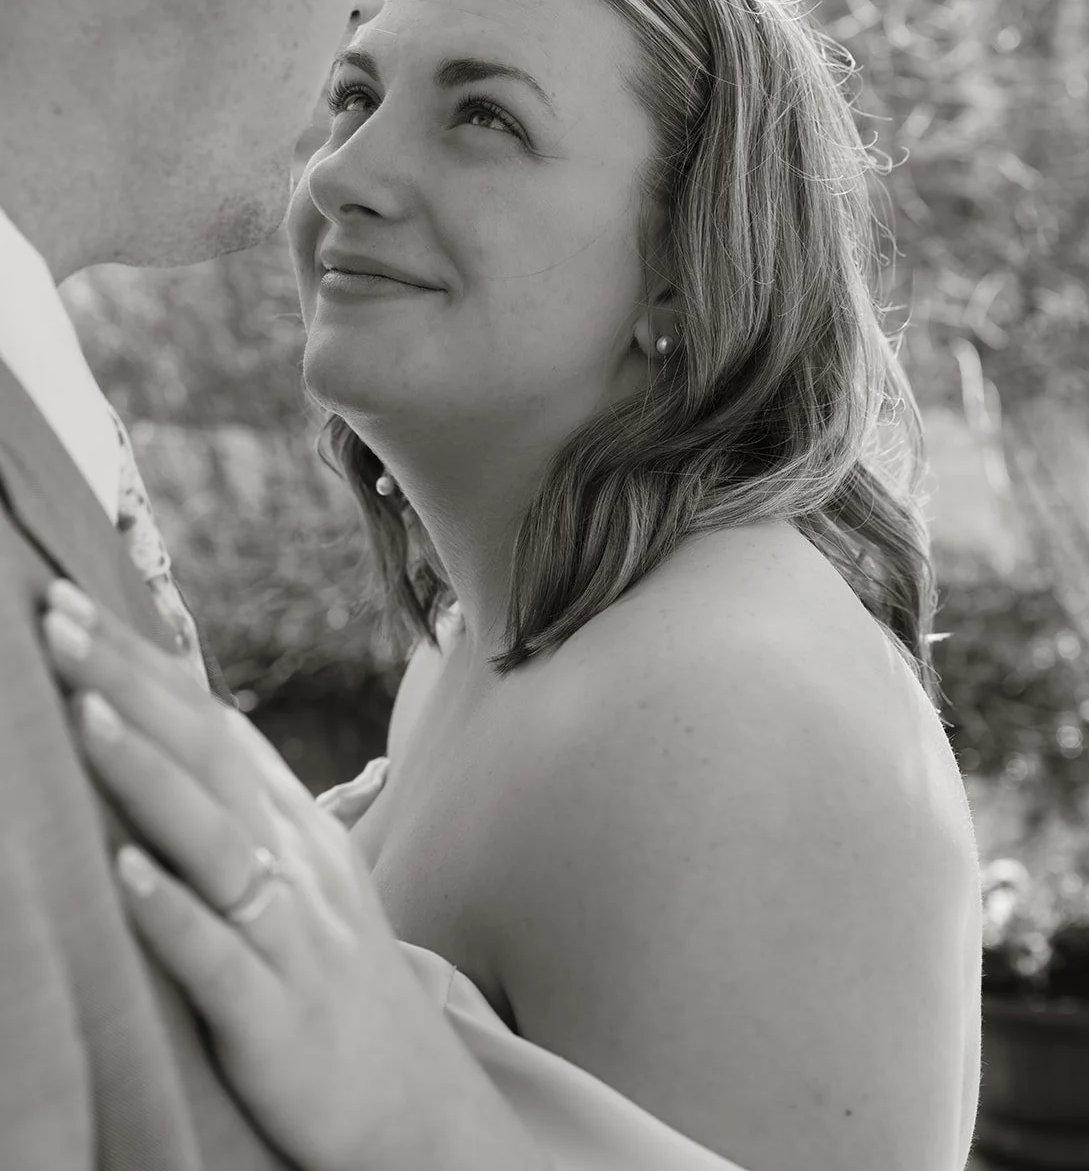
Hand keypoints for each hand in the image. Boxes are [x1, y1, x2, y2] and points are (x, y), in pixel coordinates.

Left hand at [40, 581, 425, 1170]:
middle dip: (127, 684)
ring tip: (82, 714)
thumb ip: (239, 808)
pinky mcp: (279, 1018)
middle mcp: (295, 861)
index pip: (211, 721)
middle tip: (54, 616)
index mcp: (292, 823)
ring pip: (215, 840)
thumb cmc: (333, 982)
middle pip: (205, 755)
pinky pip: (222, 958)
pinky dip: (174, 912)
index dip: (141, 662)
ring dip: (147, 774)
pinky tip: (126, 875)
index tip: (71, 602)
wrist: (417, 1104)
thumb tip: (171, 730)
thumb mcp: (297, 879)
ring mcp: (292, 936)